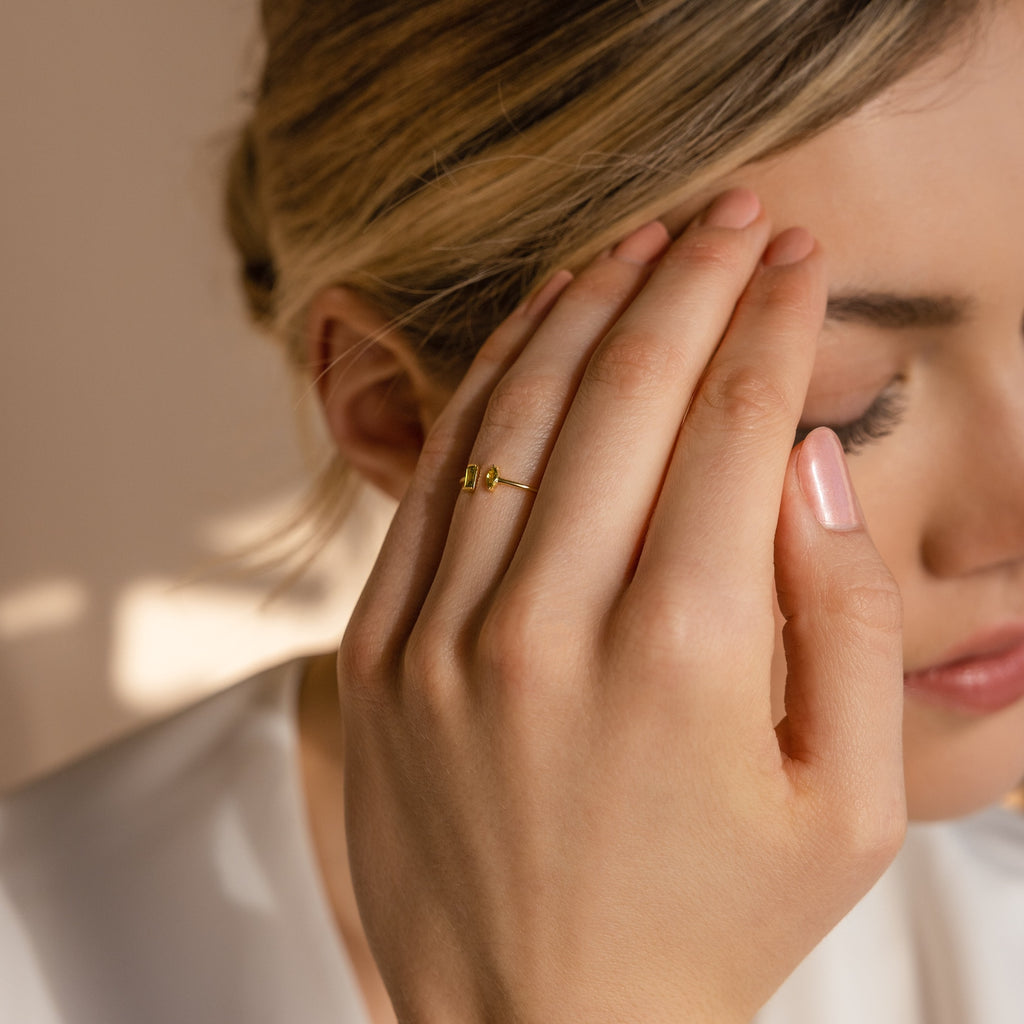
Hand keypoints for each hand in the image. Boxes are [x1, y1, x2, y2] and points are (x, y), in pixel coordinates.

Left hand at [338, 188, 905, 1023]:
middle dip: (692, 277)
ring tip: (640, 241)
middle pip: (631, 388)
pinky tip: (539, 326)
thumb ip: (853, 621)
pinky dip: (491, 382)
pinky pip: (439, 477)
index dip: (775, 320)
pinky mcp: (381, 647)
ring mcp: (446, 632)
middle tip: (732, 214)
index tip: (797, 259)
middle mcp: (553, 626)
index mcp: (688, 659)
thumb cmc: (708, 924)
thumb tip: (804, 461)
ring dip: (590, 305)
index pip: (739, 424)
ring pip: (522, 409)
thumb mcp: (848, 804)